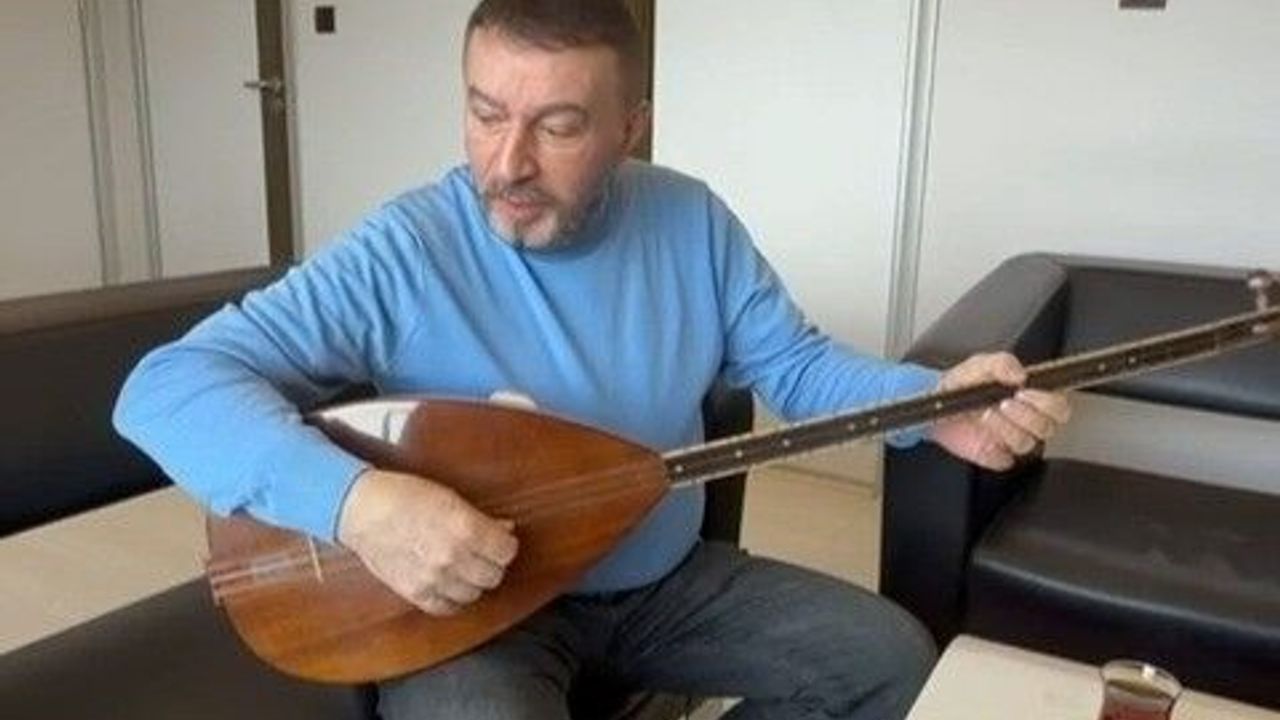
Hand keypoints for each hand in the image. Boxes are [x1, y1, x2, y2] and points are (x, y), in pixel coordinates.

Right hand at [337, 469, 518, 615]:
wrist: (363, 509)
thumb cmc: (404, 495)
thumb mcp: (450, 498)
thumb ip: (481, 519)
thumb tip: (506, 530)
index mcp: (465, 528)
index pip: (506, 552)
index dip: (505, 545)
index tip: (500, 541)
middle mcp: (452, 557)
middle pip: (493, 576)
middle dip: (492, 564)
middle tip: (483, 554)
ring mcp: (433, 578)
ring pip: (473, 594)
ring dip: (473, 582)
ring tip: (464, 567)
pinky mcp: (415, 593)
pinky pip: (447, 608)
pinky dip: (453, 598)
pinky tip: (450, 585)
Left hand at [929, 352, 1071, 470]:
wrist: (937, 401)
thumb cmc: (964, 382)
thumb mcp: (981, 364)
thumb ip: (1001, 364)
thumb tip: (1019, 374)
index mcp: (1032, 398)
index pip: (1058, 407)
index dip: (1048, 402)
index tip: (1025, 391)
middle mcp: (1027, 421)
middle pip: (1048, 427)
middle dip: (1028, 415)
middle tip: (1006, 403)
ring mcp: (1012, 440)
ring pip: (1027, 442)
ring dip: (1007, 427)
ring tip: (987, 413)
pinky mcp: (995, 455)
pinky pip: (1004, 459)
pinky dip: (993, 448)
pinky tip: (982, 434)